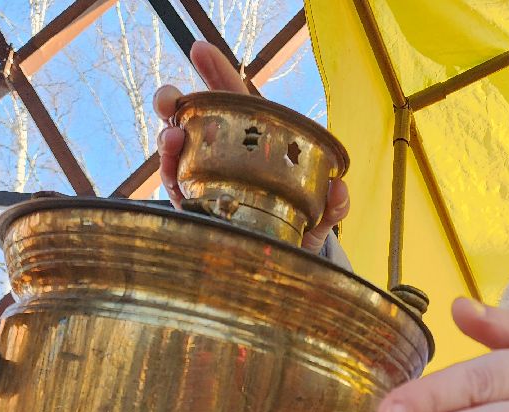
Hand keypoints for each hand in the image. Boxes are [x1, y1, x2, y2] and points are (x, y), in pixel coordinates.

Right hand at [153, 41, 348, 251]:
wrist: (284, 265)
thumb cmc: (301, 227)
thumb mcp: (321, 215)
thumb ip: (334, 204)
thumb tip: (340, 190)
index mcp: (254, 141)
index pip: (232, 99)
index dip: (216, 72)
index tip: (200, 49)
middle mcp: (222, 154)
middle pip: (191, 118)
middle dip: (173, 101)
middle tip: (169, 98)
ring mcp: (203, 178)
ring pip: (176, 149)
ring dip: (168, 138)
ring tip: (172, 136)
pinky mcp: (193, 207)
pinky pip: (174, 186)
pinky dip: (169, 174)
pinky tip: (171, 167)